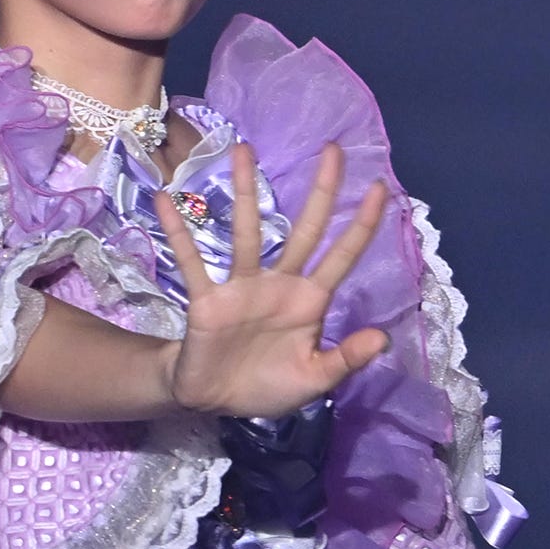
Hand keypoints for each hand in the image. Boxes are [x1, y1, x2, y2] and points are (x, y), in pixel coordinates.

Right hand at [154, 141, 388, 417]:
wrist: (215, 401)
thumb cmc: (267, 385)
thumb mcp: (314, 379)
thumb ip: (346, 359)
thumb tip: (383, 338)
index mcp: (310, 301)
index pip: (342, 255)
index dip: (361, 225)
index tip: (380, 188)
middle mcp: (280, 283)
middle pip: (306, 230)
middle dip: (321, 191)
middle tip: (333, 147)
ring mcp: (242, 286)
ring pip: (248, 232)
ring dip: (245, 192)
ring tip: (244, 150)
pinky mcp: (208, 299)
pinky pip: (192, 261)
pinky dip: (179, 232)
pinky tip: (166, 201)